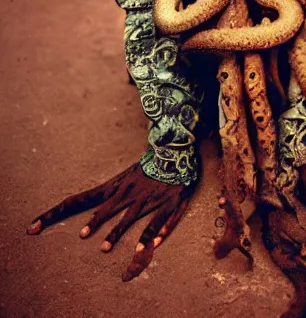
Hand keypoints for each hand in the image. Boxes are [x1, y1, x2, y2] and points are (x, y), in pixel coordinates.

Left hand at [27, 162, 194, 280]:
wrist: (174, 152)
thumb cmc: (147, 167)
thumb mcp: (123, 178)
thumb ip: (109, 193)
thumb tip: (91, 205)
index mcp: (112, 188)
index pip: (80, 199)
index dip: (58, 211)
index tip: (36, 224)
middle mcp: (125, 194)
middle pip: (104, 209)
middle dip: (93, 222)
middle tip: (80, 236)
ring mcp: (145, 199)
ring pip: (129, 217)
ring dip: (116, 232)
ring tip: (104, 247)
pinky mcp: (166, 204)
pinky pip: (158, 221)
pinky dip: (152, 233)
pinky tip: (146, 245)